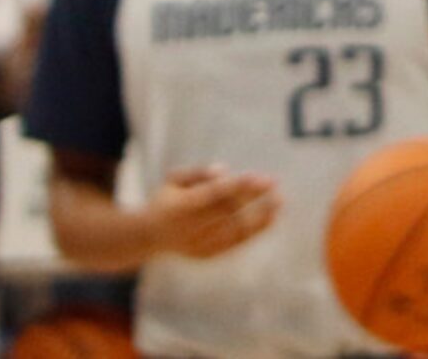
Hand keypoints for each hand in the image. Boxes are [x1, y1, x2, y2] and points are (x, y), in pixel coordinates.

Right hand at [145, 163, 280, 259]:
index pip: (212, 195)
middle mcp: (188, 229)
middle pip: (226, 211)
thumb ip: (197, 173)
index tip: (257, 176)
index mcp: (179, 207)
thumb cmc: (168, 199)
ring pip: (233, 230)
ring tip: (279, 201)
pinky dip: (253, 232)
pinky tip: (271, 218)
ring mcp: (197, 245)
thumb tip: (223, 172)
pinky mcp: (205, 255)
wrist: (148, 237)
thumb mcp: (174, 179)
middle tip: (274, 182)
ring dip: (259, 216)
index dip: (235, 186)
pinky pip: (233, 244)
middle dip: (251, 197)